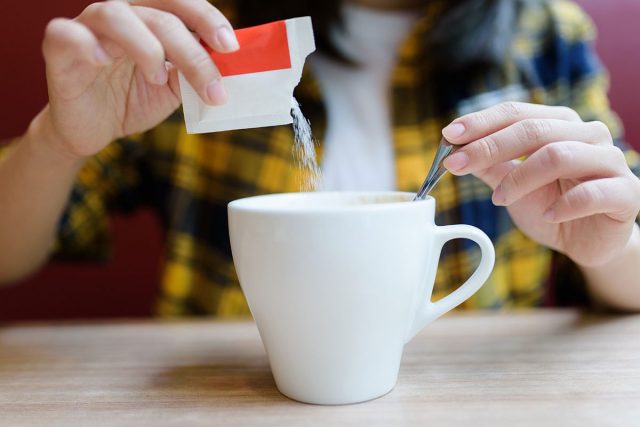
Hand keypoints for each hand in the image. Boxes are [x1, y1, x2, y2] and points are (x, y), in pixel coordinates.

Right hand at [38, 0, 237, 158]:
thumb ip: (193, 73)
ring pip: (115, 15)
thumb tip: (228, 67)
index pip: (180, 3)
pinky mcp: (58, 48)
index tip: (230, 46)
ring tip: (157, 78)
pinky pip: (65, 33)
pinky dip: (86, 44)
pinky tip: (101, 61)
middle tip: (211, 83)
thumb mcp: (173, 89)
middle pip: (156, 12)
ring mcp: (88, 28)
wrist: (94, 129)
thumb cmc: (133, 98)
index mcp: (149, 18)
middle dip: (190, 47)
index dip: (207, 18)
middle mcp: (120, 15)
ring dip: (146, 47)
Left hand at [442, 102, 639, 267]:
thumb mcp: (511, 185)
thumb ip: (489, 167)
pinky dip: (562, 205)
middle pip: (533, 130)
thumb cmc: (550, 206)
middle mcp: (588, 134)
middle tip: (456, 165)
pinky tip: (546, 214)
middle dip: (489, 147)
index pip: (516, 113)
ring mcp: (610, 161)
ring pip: (558, 155)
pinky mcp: (626, 193)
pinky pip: (591, 193)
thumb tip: (454, 150)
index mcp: (560, 124)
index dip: (480, 123)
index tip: (448, 136)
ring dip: (520, 178)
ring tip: (499, 199)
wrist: (587, 241)